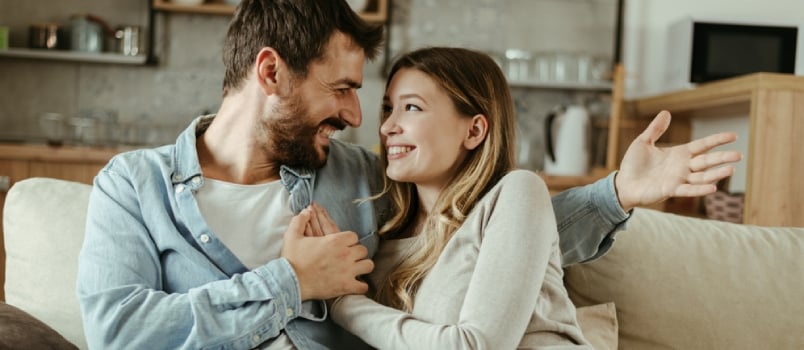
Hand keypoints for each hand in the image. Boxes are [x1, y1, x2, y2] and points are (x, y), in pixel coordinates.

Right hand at [281, 209, 373, 300]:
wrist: (290, 281)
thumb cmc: (292, 259)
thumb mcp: (292, 236)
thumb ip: (300, 220)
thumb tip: (306, 211)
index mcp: (335, 240)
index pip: (354, 236)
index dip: (349, 240)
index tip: (343, 245)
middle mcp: (345, 254)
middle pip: (363, 250)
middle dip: (356, 253)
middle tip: (349, 257)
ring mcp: (348, 271)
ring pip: (368, 265)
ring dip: (362, 266)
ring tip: (356, 269)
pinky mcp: (346, 286)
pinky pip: (363, 286)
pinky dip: (360, 286)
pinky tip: (355, 284)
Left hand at [615, 110, 742, 211]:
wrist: (623, 183)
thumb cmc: (633, 164)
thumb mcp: (643, 142)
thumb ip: (655, 129)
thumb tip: (666, 112)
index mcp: (679, 153)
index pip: (703, 145)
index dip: (717, 140)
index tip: (733, 136)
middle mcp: (683, 166)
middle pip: (707, 161)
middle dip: (723, 158)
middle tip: (739, 155)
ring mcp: (679, 179)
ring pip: (702, 176)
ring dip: (716, 174)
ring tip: (731, 169)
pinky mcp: (671, 190)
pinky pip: (689, 189)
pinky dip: (700, 189)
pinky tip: (713, 187)